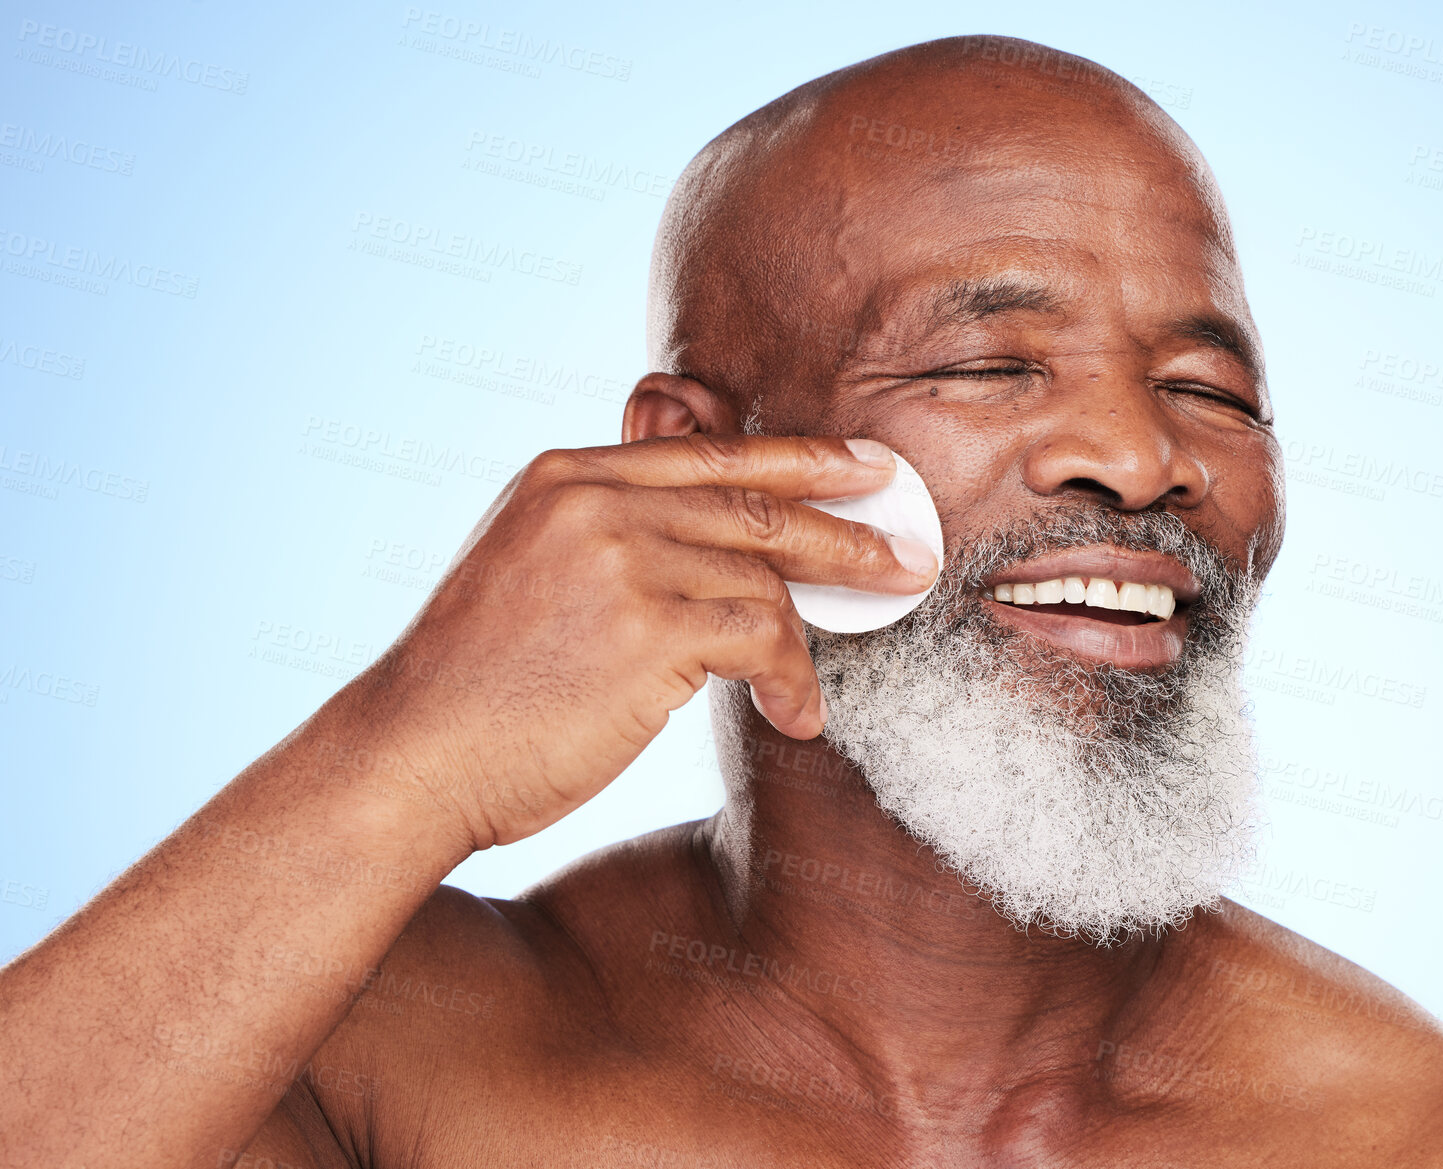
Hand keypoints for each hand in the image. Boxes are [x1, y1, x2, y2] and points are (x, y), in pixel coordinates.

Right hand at [325, 434, 937, 849]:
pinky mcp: (649, 625)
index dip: (800, 459)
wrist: (409, 757)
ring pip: (764, 579)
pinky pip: (763, 638)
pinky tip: (794, 718)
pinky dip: (792, 680)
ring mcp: (623, 557)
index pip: (710, 453)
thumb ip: (605, 538)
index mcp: (566, 477)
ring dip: (806, 640)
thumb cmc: (471, 690)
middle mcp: (596, 500)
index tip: (864, 467)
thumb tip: (702, 547)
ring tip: (813, 687)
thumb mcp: (524, 572)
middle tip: (906, 553)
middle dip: (845, 529)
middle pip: (755, 503)